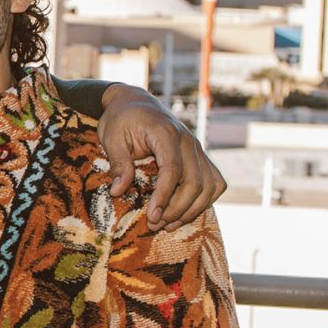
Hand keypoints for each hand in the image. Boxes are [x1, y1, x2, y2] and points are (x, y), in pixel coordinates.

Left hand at [98, 88, 223, 226]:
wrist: (135, 102)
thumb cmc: (121, 119)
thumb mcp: (112, 137)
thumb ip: (118, 163)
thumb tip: (118, 192)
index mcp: (166, 133)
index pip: (173, 170)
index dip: (164, 197)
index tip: (152, 217)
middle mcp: (189, 140)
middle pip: (195, 182)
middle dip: (177, 209)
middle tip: (155, 225)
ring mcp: (198, 148)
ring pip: (210, 185)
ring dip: (192, 209)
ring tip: (169, 224)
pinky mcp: (200, 156)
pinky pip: (216, 182)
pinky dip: (206, 200)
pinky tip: (186, 211)